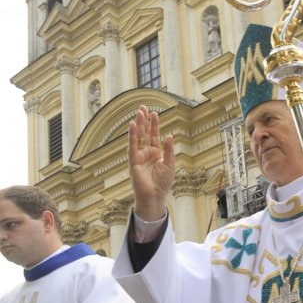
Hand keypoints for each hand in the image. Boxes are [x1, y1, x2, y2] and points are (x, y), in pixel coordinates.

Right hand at [128, 105, 174, 220]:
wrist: (155, 196)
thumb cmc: (163, 183)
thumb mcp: (169, 164)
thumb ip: (169, 150)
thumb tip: (169, 135)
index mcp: (156, 153)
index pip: (155, 135)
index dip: (154, 124)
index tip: (154, 112)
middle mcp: (147, 152)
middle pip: (145, 133)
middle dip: (144, 120)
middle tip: (142, 107)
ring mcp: (139, 156)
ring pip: (138, 137)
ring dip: (138, 125)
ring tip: (138, 112)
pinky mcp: (133, 161)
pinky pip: (132, 146)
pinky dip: (132, 136)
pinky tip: (132, 126)